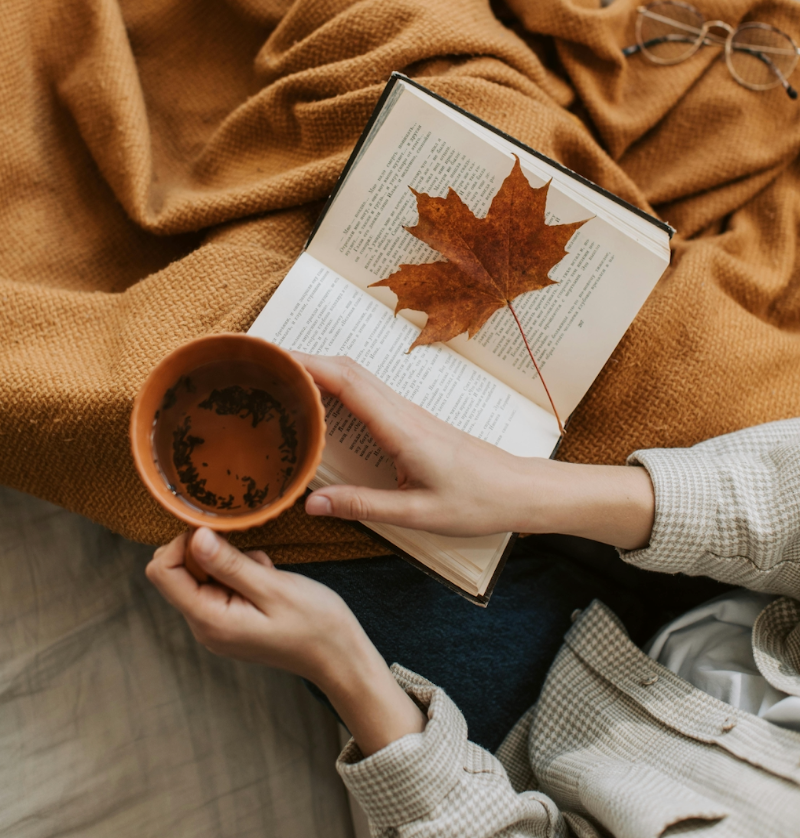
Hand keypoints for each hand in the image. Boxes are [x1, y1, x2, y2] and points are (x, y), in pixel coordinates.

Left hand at [146, 528, 424, 755]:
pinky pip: (221, 585)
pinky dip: (241, 573)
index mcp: (209, 619)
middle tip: (248, 554)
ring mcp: (217, 625)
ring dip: (230, 562)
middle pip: (177, 572)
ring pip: (201, 575)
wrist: (340, 657)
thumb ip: (229, 563)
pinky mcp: (231, 620)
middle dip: (207, 552)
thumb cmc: (314, 624)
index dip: (181, 543)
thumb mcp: (273, 587)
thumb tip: (194, 537)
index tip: (217, 531)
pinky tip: (268, 580)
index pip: (162, 572)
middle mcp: (205, 625)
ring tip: (266, 572)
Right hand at [295, 354, 654, 549]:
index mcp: (400, 427)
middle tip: (261, 362)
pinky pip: (366, 392)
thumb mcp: (417, 514)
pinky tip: (320, 401)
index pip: (346, 382)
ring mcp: (407, 412)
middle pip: (346, 368)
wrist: (520, 490)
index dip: (307, 364)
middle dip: (303, 358)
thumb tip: (311, 503)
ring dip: (319, 368)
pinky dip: (337, 385)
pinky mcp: (411, 420)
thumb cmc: (477, 502)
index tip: (272, 358)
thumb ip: (363, 506)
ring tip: (280, 376)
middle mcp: (402, 411)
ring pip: (356, 376)